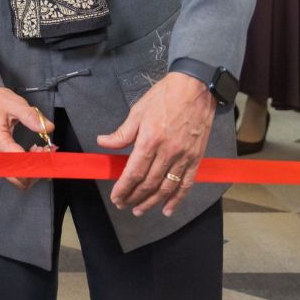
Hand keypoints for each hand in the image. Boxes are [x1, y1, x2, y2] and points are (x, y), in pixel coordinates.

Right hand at [0, 87, 54, 191]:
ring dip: (33, 169)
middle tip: (48, 153)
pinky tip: (35, 153)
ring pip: (17, 177)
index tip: (50, 152)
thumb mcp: (16, 103)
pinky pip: (13, 170)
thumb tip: (47, 128)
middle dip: (37, 169)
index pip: (20, 160)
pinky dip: (27, 166)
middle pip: (18, 177)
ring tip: (43, 151)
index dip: (38, 160)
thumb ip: (32, 116)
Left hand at [97, 72, 214, 216]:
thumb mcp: (137, 111)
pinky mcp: (196, 158)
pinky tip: (168, 209)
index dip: (123, 189)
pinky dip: (178, 199)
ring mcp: (184, 157)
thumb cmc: (164, 97)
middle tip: (124, 206)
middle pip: (149, 183)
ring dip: (152, 202)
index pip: (134, 172)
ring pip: (167, 187)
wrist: (195, 88)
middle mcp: (168, 152)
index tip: (116, 198)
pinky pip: (186, 183)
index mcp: (150, 140)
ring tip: (140, 210)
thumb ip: (122, 133)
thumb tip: (103, 143)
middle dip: (134, 198)